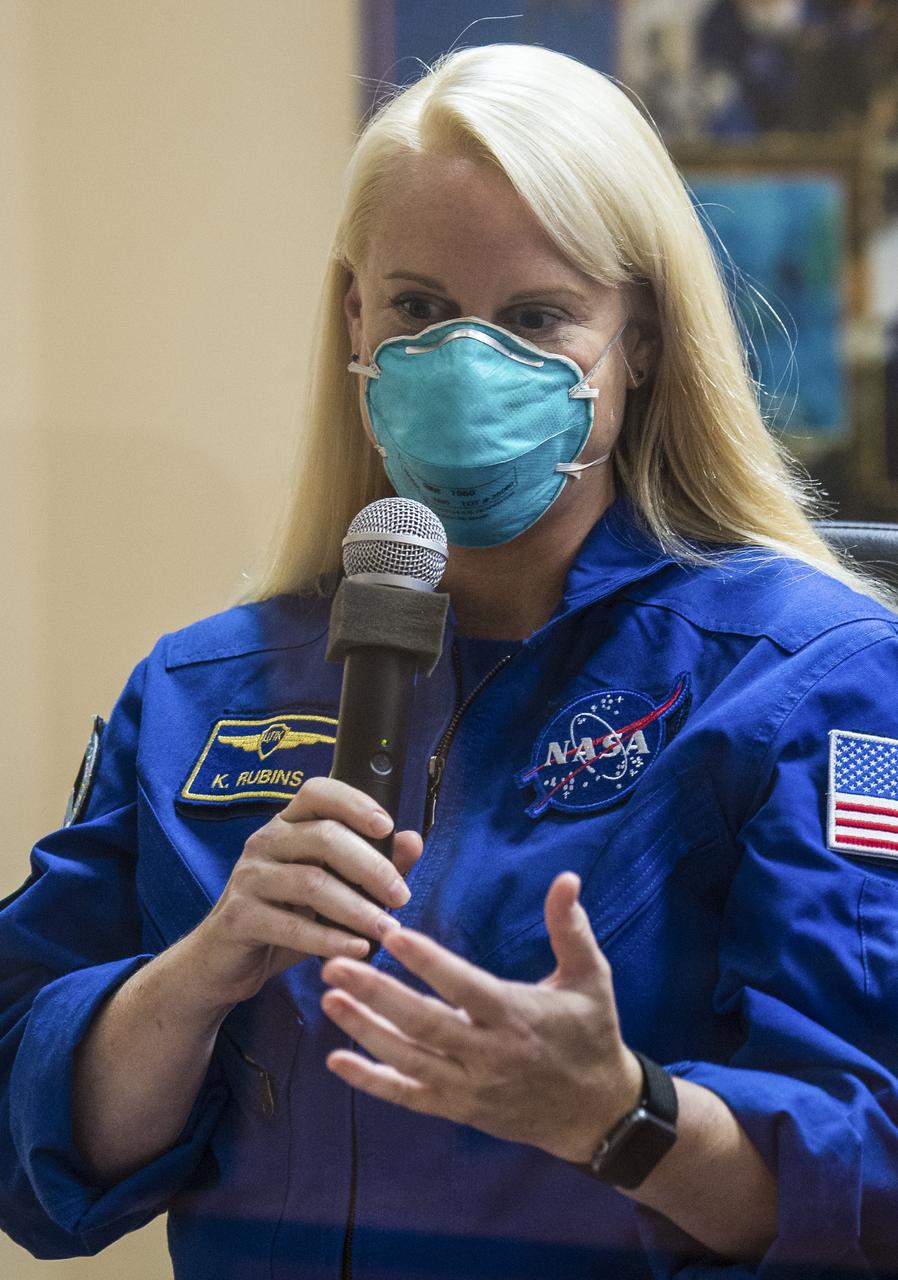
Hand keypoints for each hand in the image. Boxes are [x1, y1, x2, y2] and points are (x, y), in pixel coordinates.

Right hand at [185, 777, 422, 1008]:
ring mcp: (249, 878)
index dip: (354, 803)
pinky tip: (357, 949)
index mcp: (287, 825)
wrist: (223, 961)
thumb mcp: (330, 889)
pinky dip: (330, 938)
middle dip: (371, 867)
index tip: (388, 826)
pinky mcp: (239, 916)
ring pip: (312, 883)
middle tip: (402, 896)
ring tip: (387, 928)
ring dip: (357, 908)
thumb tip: (413, 841)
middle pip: (325, 837)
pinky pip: (291, 925)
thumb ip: (371, 864)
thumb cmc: (283, 916)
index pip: (318, 792)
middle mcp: (265, 842)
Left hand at [320, 871, 641, 1161]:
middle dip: (376, 995)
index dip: (428, 963)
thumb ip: (571, 928)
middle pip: (424, 1023)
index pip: (464, 987)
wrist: (596, 1113)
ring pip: (408, 1059)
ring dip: (365, 1030)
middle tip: (335, 965)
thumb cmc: (590, 1034)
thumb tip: (565, 878)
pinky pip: (408, 1095)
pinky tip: (337, 1060)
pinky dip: (371, 1081)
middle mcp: (487, 1053)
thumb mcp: (591, 978)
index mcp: (515, 1015)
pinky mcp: (458, 1107)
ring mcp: (469, 1085)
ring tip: (329, 998)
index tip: (393, 936)